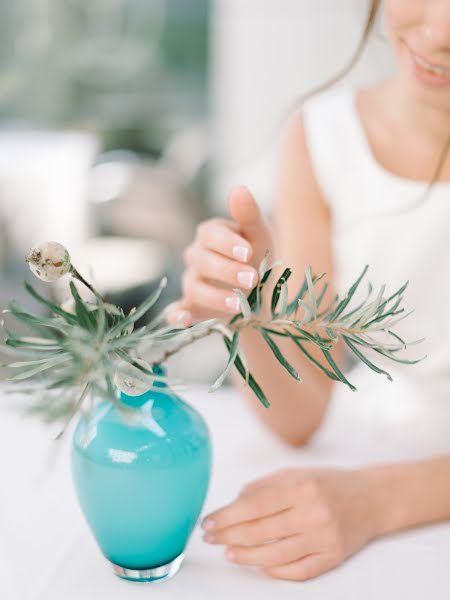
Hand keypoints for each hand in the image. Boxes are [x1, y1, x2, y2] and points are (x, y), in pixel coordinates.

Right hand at [166, 185, 273, 325]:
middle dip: (227, 271)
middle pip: (202, 262)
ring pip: (194, 289)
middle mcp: (197, 257)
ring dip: (214, 296)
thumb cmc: (260, 258)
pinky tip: (184, 321)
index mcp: (211, 235)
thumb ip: (249, 215)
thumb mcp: (260, 236)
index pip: (210, 235)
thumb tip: (238, 189)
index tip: (248, 252)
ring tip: (238, 305)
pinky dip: (177, 316)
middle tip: (253, 278)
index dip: (227, 244)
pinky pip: (177, 312)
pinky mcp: (192, 308)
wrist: (265, 294)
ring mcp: (192, 283)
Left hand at [201, 468, 378, 580]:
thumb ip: (264, 485)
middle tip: (210, 538)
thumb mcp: (296, 474)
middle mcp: (314, 513)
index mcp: (302, 487)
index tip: (208, 522)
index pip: (254, 505)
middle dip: (228, 535)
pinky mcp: (333, 558)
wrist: (372, 499)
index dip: (226, 516)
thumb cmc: (328, 483)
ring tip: (228, 552)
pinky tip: (258, 564)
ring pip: (274, 556)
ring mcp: (325, 539)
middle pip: (260, 532)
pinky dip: (273, 571)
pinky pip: (297, 572)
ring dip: (245, 556)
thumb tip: (234, 503)